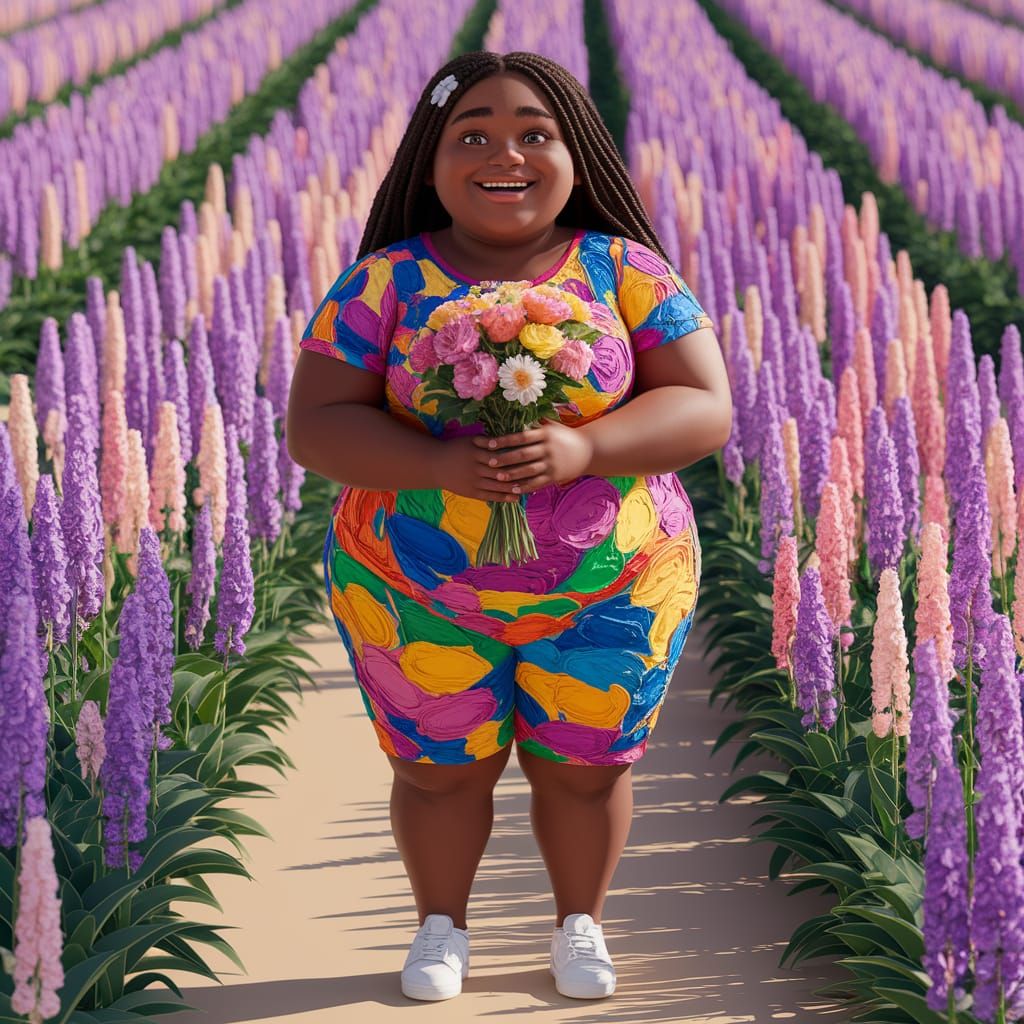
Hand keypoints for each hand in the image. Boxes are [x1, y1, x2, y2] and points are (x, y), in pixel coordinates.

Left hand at [469, 417, 593, 496]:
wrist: (589, 450)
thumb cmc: (564, 436)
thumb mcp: (552, 426)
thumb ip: (534, 423)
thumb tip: (513, 413)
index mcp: (545, 434)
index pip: (522, 437)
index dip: (505, 440)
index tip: (490, 443)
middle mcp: (549, 448)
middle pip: (523, 454)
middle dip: (505, 458)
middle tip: (489, 462)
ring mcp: (552, 463)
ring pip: (529, 470)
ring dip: (513, 474)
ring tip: (498, 477)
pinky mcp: (555, 476)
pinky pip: (538, 483)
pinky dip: (525, 487)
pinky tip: (513, 489)